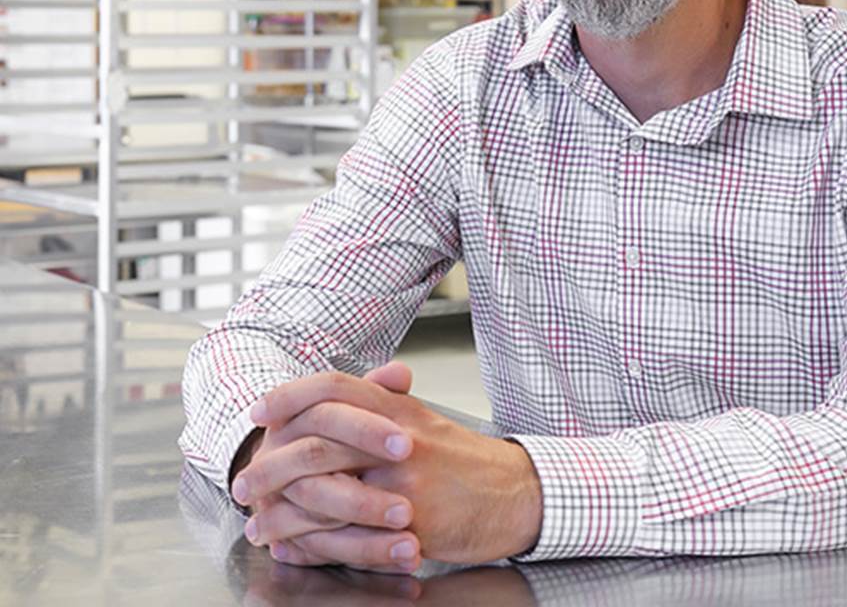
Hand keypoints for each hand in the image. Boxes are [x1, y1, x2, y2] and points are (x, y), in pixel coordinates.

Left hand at [236, 366, 542, 565]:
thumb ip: (379, 400)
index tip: (259, 410)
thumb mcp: (421, 417)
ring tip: (259, 522)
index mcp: (398, 409)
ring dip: (282, 513)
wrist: (512, 494)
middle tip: (243, 481)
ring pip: (324, 496)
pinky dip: (311, 547)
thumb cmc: (462, 458)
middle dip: (270, 466)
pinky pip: (347, 540)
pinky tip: (293, 548)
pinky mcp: (410, 528)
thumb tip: (330, 393)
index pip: (334, 389)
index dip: (290, 396)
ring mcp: (404, 484)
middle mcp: (397, 440)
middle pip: (318, 444)